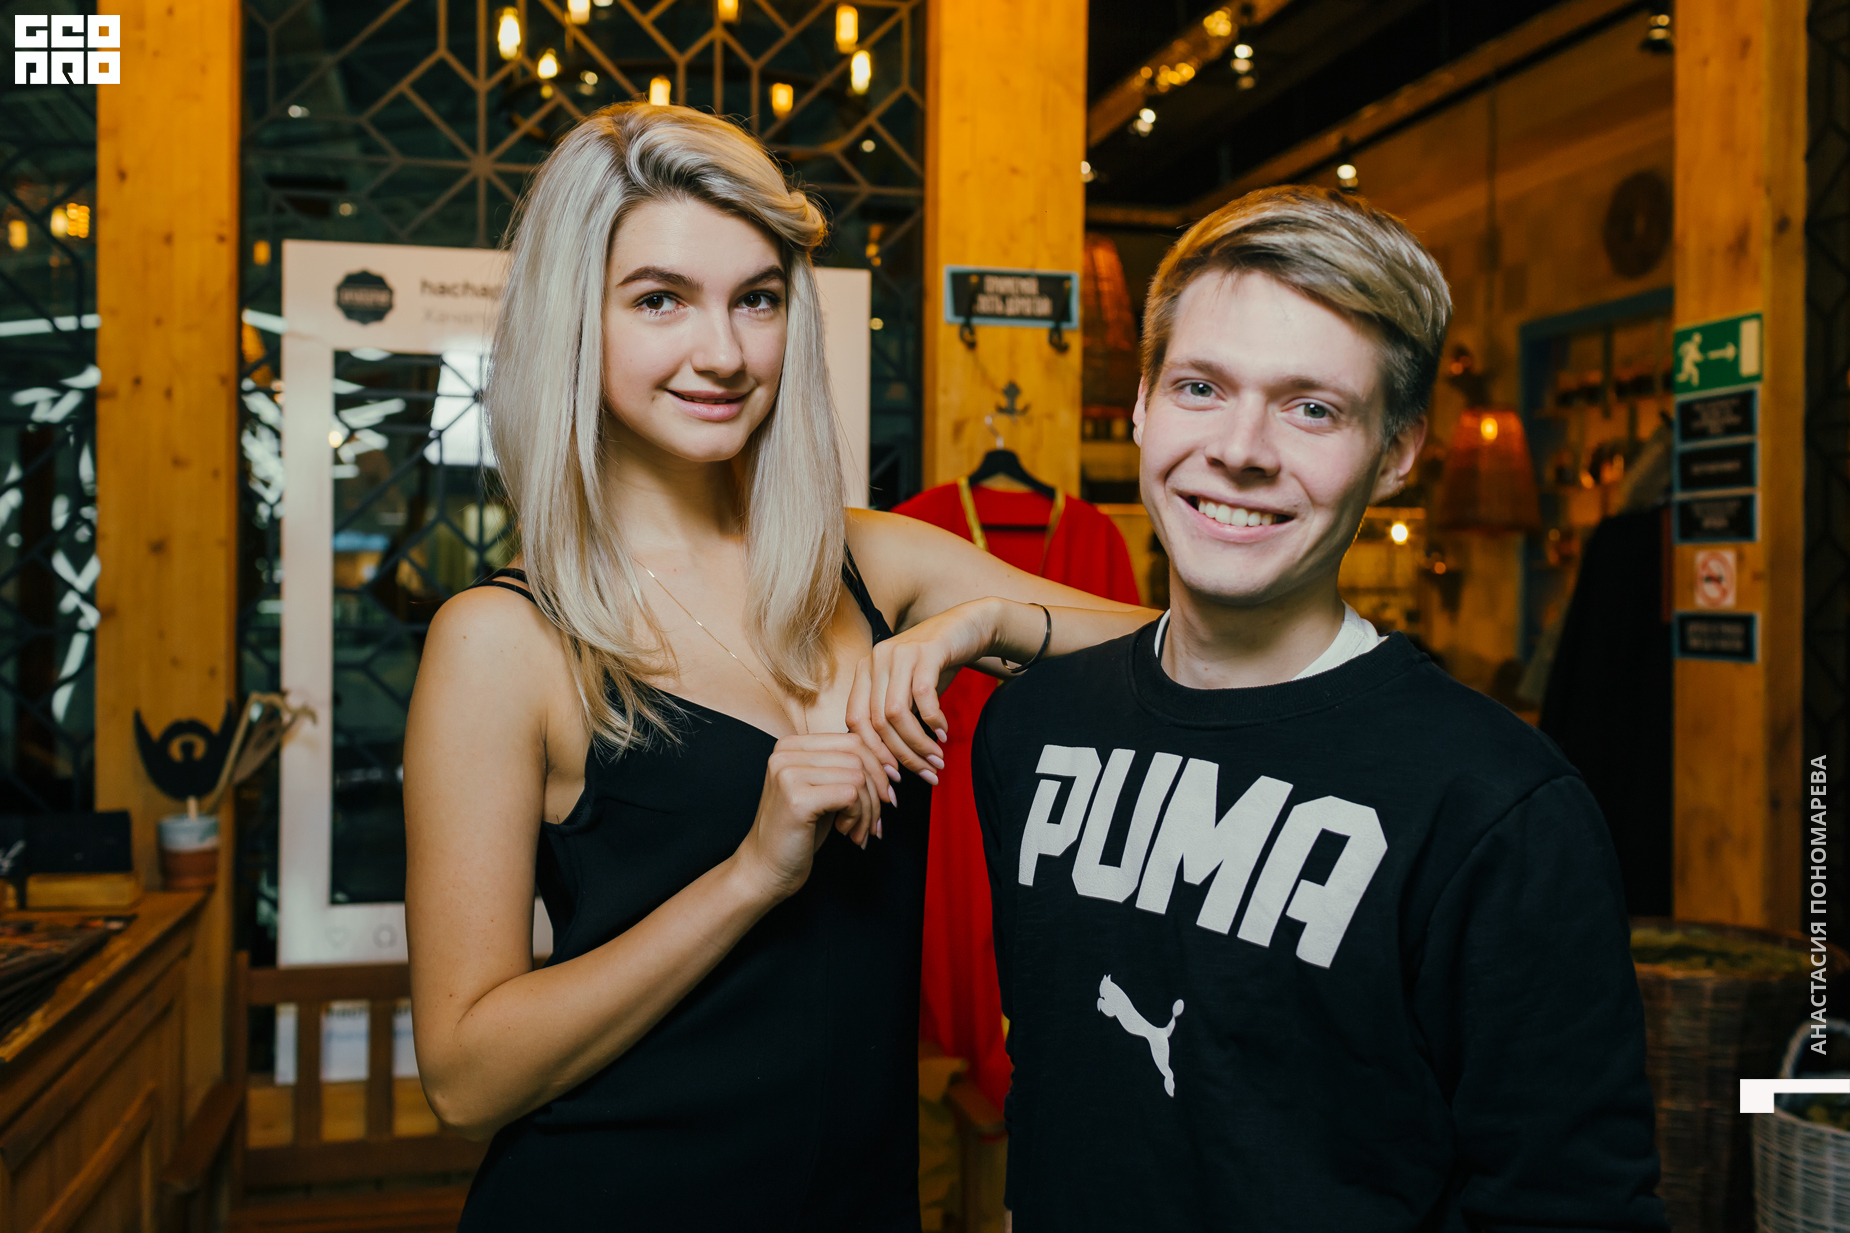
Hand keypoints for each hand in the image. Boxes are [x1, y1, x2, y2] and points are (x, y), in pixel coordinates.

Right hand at [733, 734, 894, 901]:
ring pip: (858, 777)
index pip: (852, 740)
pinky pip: (851, 796)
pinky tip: (845, 832)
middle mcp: (786, 753)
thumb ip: (845, 769)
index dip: (879, 765)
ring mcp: (789, 774)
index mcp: (790, 745)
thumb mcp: (822, 790)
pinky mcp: (797, 798)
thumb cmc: (798, 831)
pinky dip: (858, 817)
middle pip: (858, 756)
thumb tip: (891, 765)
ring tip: (859, 831)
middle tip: (876, 819)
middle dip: (877, 790)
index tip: (888, 792)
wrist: (765, 868)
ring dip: (868, 810)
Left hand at [846, 598, 1008, 782]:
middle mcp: (875, 660)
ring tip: (937, 758)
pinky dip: (933, 721)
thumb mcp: (907, 692)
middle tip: (925, 773)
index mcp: (864, 671)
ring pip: (896, 713)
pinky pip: (922, 696)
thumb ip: (894, 720)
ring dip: (918, 743)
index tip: (893, 777)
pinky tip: (944, 732)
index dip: (873, 753)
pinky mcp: (925, 650)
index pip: (855, 721)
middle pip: (876, 721)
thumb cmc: (935, 665)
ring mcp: (899, 653)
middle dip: (901, 755)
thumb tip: (890, 766)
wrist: (967, 626)